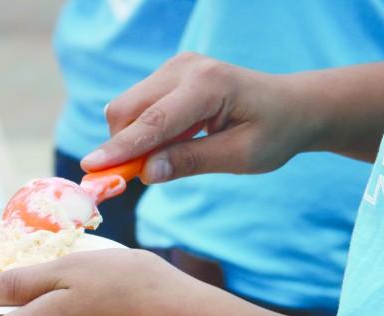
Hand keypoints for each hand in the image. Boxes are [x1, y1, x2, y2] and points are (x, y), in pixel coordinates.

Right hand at [81, 52, 315, 182]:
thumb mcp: (241, 157)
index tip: (90, 168)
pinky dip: (141, 132)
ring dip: (131, 140)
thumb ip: (192, 161)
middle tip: (132, 180)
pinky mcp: (169, 75)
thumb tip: (146, 173)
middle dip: (121, 146)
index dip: (120, 149)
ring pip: (126, 109)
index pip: (152, 122)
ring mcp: (175, 67)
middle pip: (127, 110)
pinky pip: (137, 107)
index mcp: (208, 85)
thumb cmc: (274, 133)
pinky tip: (170, 143)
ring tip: (167, 158)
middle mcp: (185, 68)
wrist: (293, 105)